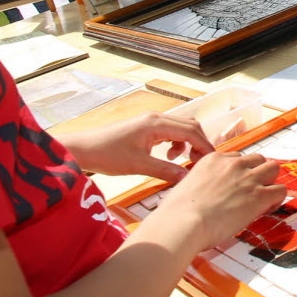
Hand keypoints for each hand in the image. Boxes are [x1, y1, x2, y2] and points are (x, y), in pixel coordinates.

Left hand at [62, 112, 214, 183]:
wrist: (84, 149)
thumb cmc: (107, 155)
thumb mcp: (139, 166)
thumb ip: (166, 170)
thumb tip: (188, 178)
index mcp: (156, 123)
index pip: (191, 131)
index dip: (205, 146)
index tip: (212, 162)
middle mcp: (156, 118)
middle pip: (190, 126)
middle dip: (199, 143)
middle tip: (201, 163)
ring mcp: (151, 122)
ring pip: (181, 128)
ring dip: (187, 143)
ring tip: (181, 161)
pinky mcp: (145, 128)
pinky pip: (170, 132)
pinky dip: (176, 143)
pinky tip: (168, 157)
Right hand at [154, 151, 285, 249]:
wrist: (184, 222)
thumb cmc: (178, 213)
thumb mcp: (187, 187)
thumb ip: (201, 185)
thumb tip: (205, 196)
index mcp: (213, 160)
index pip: (237, 158)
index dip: (240, 173)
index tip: (237, 186)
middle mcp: (233, 164)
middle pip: (258, 159)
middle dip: (258, 173)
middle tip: (253, 190)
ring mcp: (248, 178)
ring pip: (273, 168)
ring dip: (271, 182)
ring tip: (264, 198)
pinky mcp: (259, 195)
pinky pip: (281, 190)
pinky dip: (277, 200)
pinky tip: (266, 209)